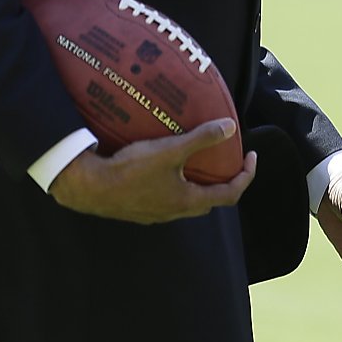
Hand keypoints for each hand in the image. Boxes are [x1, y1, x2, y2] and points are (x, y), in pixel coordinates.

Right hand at [47, 119, 254, 223]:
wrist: (90, 188)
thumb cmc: (132, 170)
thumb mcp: (171, 150)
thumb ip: (202, 139)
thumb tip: (230, 127)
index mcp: (189, 200)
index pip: (230, 194)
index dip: (246, 176)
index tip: (251, 157)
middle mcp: (175, 212)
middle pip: (210, 200)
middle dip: (223, 181)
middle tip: (226, 161)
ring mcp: (156, 214)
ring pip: (187, 201)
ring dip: (198, 184)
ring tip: (197, 162)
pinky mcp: (140, 210)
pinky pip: (167, 199)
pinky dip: (177, 186)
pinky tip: (166, 170)